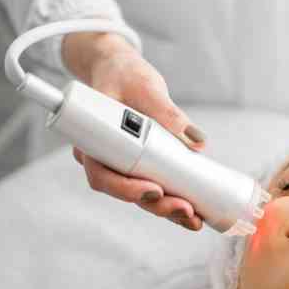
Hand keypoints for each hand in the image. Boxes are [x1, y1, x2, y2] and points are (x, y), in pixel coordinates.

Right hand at [63, 32, 204, 230]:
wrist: (118, 69)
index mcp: (92, 139)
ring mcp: (123, 162)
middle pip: (126, 191)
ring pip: (141, 194)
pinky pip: (156, 184)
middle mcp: (105, 157)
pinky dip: (174, 198)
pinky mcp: (142, 163)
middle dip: (157, 205)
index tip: (154, 190)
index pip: (102, 174)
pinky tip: (195, 210)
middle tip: (186, 210)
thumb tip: (196, 139)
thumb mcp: (144, 87)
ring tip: (195, 219)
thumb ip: (167, 111)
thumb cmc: (123, 74)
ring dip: (168, 209)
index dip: (127, 189)